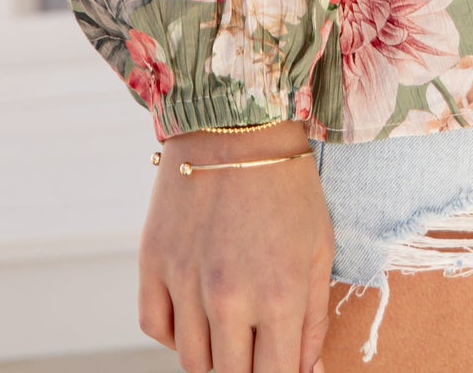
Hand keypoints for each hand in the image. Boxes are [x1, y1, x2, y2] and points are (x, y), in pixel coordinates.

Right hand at [139, 121, 333, 372]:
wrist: (237, 124)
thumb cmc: (287, 188)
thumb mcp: (319, 249)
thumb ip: (314, 320)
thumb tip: (306, 372)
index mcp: (279, 296)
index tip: (280, 363)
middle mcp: (228, 298)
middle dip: (247, 367)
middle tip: (255, 344)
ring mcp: (185, 281)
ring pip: (192, 362)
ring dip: (213, 354)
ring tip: (229, 326)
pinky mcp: (153, 262)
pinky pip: (156, 329)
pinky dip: (175, 332)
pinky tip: (195, 312)